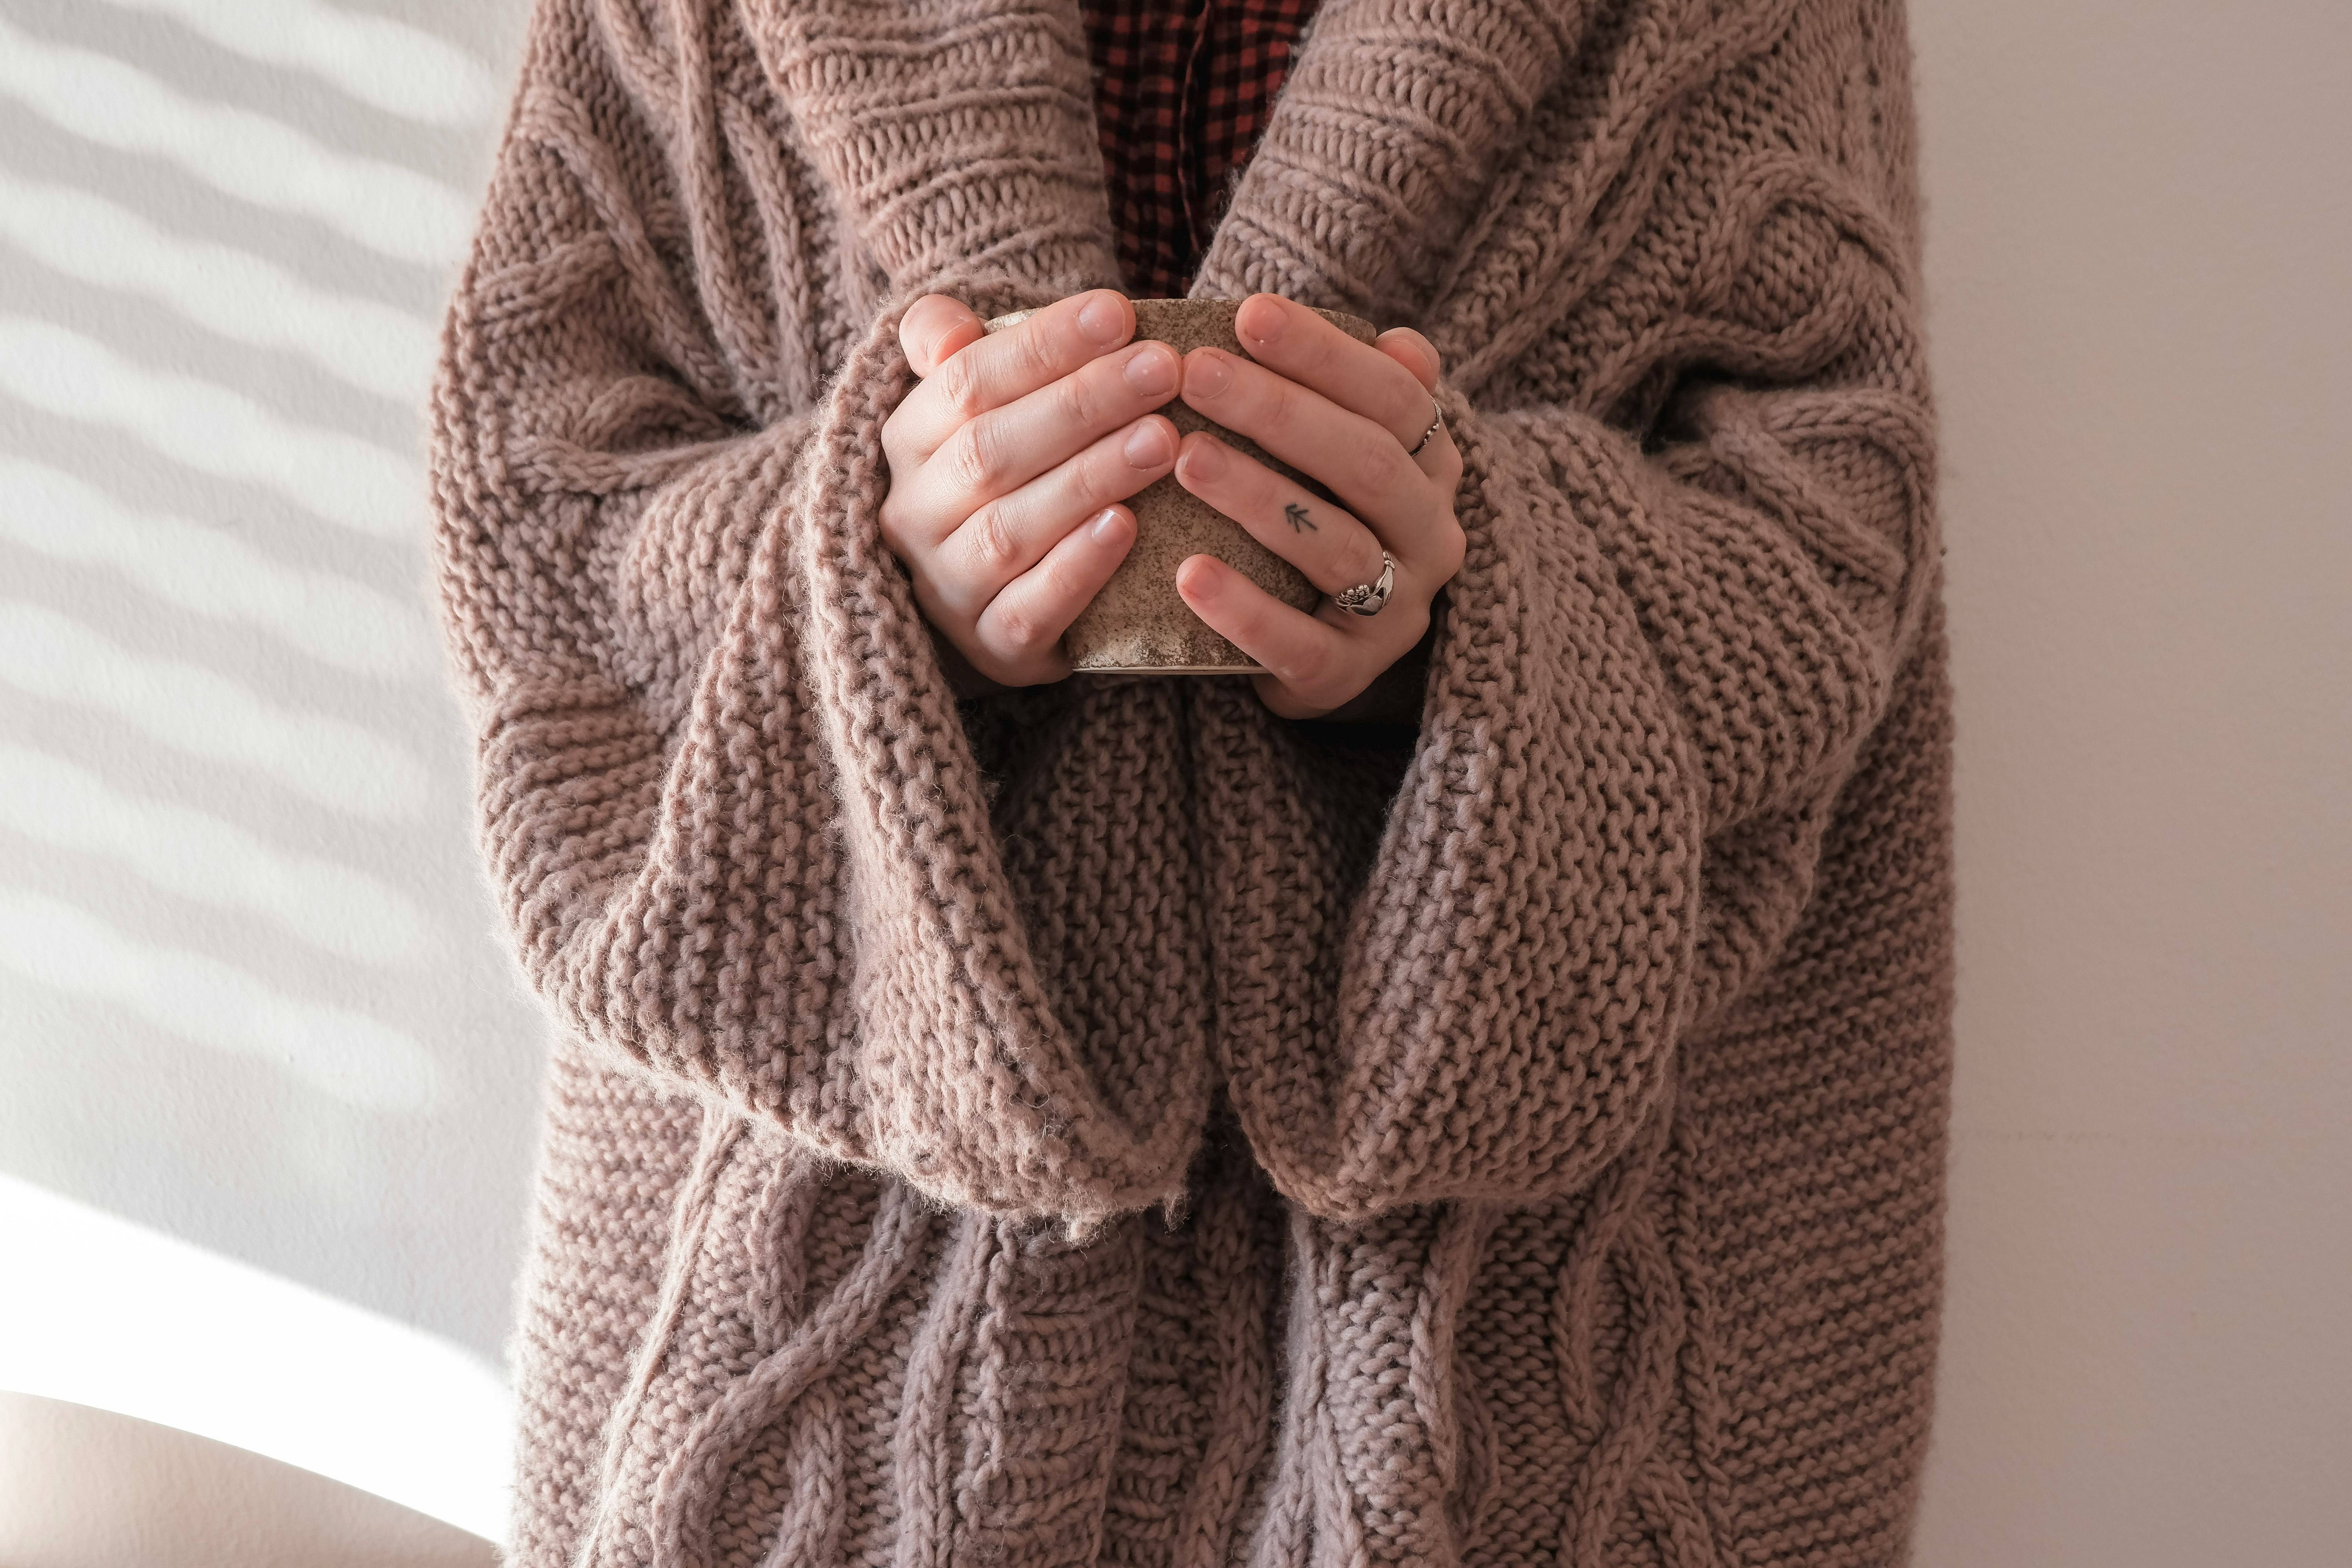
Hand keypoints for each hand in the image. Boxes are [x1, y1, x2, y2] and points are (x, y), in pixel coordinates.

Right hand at [878, 289, 1182, 688]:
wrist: (991, 598)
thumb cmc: (1001, 475)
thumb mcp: (970, 406)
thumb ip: (952, 350)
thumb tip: (946, 327)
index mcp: (906, 441)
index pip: (964, 382)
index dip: (1042, 346)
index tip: (1119, 312)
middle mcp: (914, 515)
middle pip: (991, 450)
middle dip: (1082, 404)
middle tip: (1162, 370)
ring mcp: (948, 586)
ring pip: (1011, 528)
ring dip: (1090, 478)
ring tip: (1163, 440)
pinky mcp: (993, 645)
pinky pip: (1030, 608)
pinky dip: (1078, 568)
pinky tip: (1129, 527)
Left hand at [1170, 293, 1465, 718]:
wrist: (1317, 649)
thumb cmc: (1320, 520)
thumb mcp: (1345, 456)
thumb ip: (1360, 396)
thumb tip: (1399, 340)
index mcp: (1433, 469)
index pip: (1396, 397)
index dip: (1326, 354)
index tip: (1247, 314)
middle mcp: (1430, 537)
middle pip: (1368, 464)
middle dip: (1281, 412)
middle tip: (1197, 373)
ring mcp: (1395, 612)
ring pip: (1337, 548)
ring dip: (1259, 498)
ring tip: (1185, 458)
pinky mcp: (1346, 674)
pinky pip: (1298, 644)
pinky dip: (1243, 610)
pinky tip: (1187, 574)